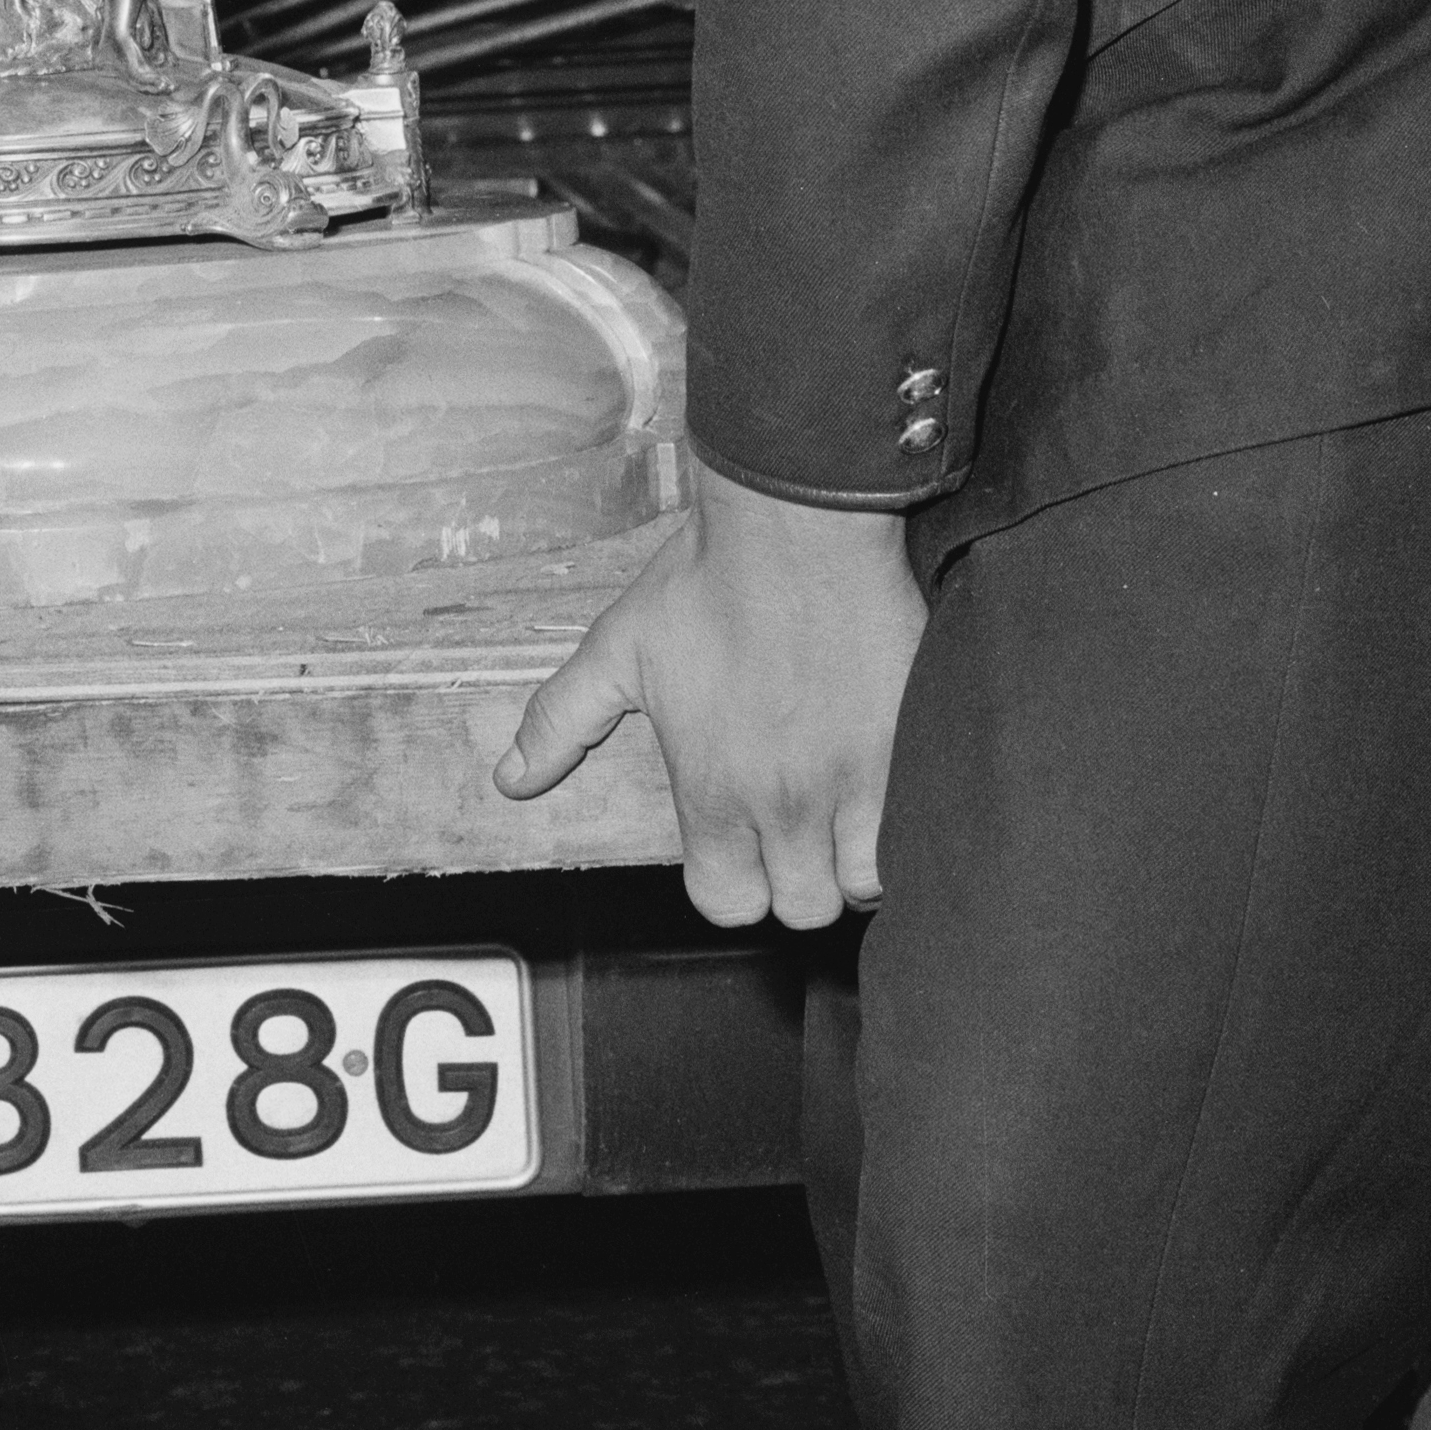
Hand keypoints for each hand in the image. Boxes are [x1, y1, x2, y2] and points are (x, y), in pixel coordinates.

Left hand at [495, 466, 927, 930]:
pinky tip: (890, 787)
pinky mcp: (912, 750)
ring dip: (854, 858)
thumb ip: (561, 721)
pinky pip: (920, 831)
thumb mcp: (619, 650)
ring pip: (866, 883)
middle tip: (794, 825)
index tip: (737, 847)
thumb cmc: (706, 582)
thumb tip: (510, 780)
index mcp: (712, 791)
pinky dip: (906, 825)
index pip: (726, 904)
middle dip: (794, 877)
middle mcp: (785, 803)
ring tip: (843, 809)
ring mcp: (857, 781)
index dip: (730, 882)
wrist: (798, 523)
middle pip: (802, 906)